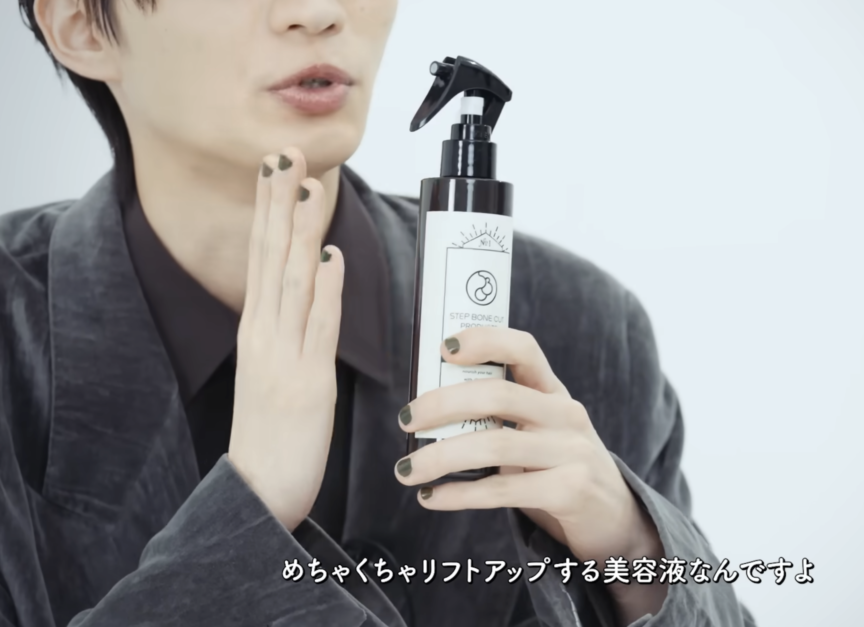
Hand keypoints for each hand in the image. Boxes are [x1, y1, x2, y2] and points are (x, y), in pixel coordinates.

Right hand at [228, 148, 343, 531]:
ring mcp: (282, 356)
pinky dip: (325, 290)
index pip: (263, 256)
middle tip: (285, 153)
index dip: (271, 210)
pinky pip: (317, 327)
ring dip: (300, 232)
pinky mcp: (306, 382)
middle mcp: (263, 334)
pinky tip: (331, 256)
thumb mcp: (278, 366)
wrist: (258, 490)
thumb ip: (297, 318)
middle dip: (278, 203)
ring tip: (306, 187)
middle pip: (270, 256)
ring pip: (291, 281)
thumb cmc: (273, 430)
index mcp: (257, 329)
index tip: (278, 167)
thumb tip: (321, 269)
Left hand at [393, 327, 666, 621]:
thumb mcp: (541, 431)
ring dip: (440, 457)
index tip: (445, 347)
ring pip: (494, 446)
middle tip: (406, 420)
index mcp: (554, 392)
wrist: (615, 517)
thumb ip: (501, 416)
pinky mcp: (569, 492)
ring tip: (407, 470)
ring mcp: (571, 453)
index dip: (485, 341)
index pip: (524, 348)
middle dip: (442, 405)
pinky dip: (458, 495)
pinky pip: (501, 490)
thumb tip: (427, 410)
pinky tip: (432, 498)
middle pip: (498, 396)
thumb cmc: (559, 467)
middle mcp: (565, 415)